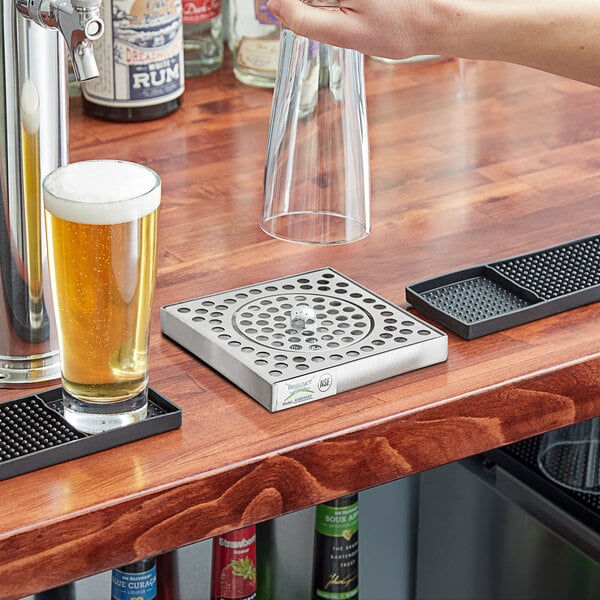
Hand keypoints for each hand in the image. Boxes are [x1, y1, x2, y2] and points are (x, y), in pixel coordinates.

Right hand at [266, 0, 434, 59]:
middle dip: (303, 6)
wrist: (439, 19)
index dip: (284, 4)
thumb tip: (274, 4)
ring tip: (332, 16)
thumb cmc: (398, 29)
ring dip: (320, 7)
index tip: (279, 10)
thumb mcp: (344, 33)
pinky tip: (347, 12)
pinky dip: (334, 5)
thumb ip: (304, 19)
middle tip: (296, 13)